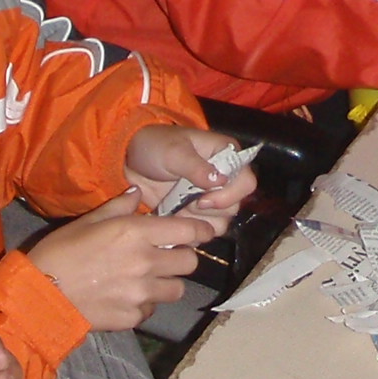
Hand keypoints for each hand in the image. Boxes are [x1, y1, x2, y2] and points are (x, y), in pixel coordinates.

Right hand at [27, 193, 212, 328]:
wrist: (40, 295)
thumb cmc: (60, 252)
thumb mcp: (88, 221)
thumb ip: (119, 207)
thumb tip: (137, 193)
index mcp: (135, 233)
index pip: (188, 231)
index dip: (200, 231)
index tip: (201, 232)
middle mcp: (145, 263)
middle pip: (189, 262)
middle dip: (182, 257)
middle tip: (167, 256)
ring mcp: (140, 293)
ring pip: (176, 289)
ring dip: (167, 282)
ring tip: (148, 278)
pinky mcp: (132, 317)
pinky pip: (152, 310)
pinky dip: (145, 304)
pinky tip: (127, 297)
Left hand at [122, 124, 258, 233]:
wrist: (131, 161)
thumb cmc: (155, 146)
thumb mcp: (173, 152)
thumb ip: (195, 166)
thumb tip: (220, 180)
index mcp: (226, 155)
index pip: (246, 182)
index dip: (230, 194)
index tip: (203, 198)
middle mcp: (224, 179)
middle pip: (235, 207)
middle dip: (208, 209)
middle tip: (185, 202)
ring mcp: (211, 198)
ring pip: (221, 223)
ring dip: (198, 220)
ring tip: (177, 208)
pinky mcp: (197, 214)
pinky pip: (204, 232)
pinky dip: (189, 230)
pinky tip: (174, 217)